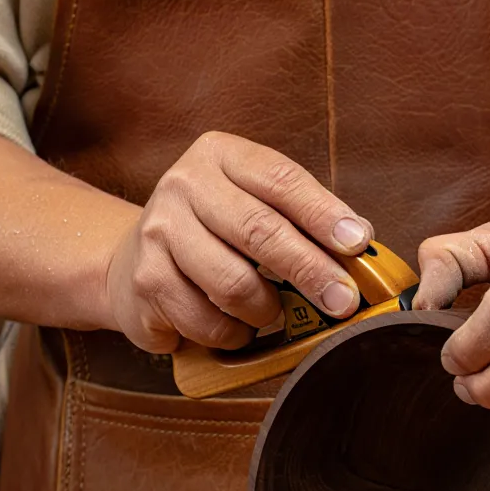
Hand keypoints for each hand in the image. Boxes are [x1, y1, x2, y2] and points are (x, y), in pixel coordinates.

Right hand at [106, 131, 373, 352]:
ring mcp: (159, 232)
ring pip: (233, 284)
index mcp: (220, 155)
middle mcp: (184, 185)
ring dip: (265, 311)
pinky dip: (231, 335)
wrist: (130, 259)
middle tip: (343, 301)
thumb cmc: (211, 231)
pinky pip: (205, 321)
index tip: (358, 242)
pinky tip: (235, 329)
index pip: (281, 180)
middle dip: (310, 271)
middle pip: (260, 231)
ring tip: (272, 315)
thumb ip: (297, 217)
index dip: (323, 214)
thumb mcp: (250, 203)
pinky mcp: (145, 280)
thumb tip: (359, 246)